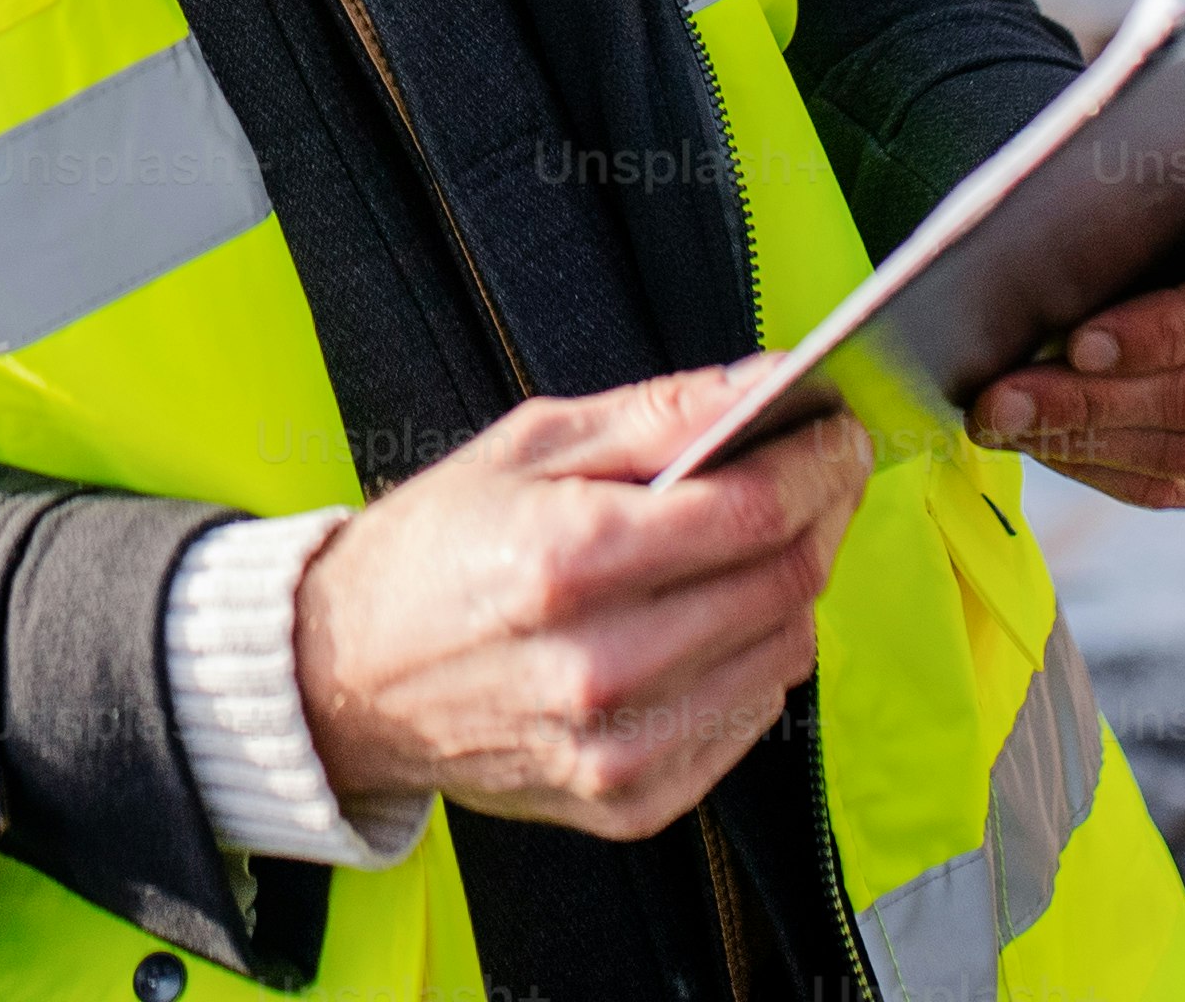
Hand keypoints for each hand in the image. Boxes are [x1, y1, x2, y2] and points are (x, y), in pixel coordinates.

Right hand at [291, 369, 873, 838]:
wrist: (345, 678)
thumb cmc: (432, 551)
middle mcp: (600, 666)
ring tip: (756, 545)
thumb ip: (658, 412)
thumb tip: (764, 384)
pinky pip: (749, 723)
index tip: (839, 432)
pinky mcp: (629, 801)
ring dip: (792, 589)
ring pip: (783, 654)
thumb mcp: (529, 445)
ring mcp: (618, 746)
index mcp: (569, 560)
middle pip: (785, 583)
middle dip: (823, 512)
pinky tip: (712, 622)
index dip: (820, 463)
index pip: (755, 511)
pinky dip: (754, 663)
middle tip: (820, 473)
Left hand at [972, 200, 1184, 508]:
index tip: (1077, 343)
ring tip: (1003, 422)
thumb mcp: (1155, 188)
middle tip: (1000, 399)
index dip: (1164, 333)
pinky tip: (1042, 446)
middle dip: (1091, 401)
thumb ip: (1122, 220)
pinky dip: (1103, 470)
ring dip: (1083, 442)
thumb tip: (1030, 271)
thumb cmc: (1160, 202)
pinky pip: (1184, 487)